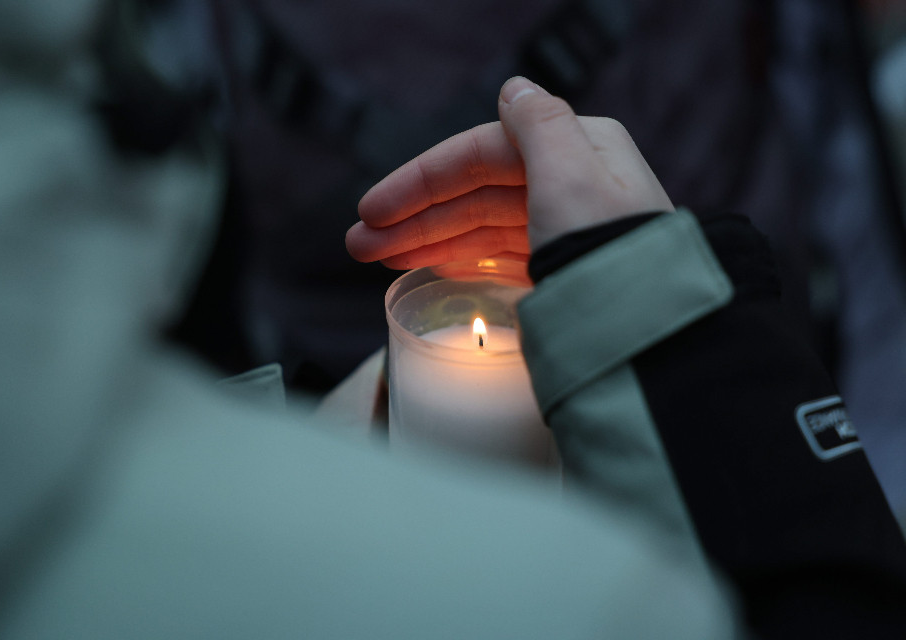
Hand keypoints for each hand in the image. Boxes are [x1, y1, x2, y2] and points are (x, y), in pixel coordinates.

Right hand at [345, 77, 673, 268]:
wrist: (649, 327)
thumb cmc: (607, 245)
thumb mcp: (571, 171)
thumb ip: (537, 124)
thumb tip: (513, 88)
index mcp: (575, 149)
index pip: (479, 155)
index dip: (420, 179)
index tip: (371, 209)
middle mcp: (570, 183)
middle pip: (475, 193)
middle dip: (414, 217)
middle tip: (358, 244)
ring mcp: (565, 228)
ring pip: (481, 227)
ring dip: (428, 239)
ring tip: (377, 259)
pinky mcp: (563, 268)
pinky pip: (498, 255)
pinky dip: (461, 259)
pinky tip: (428, 267)